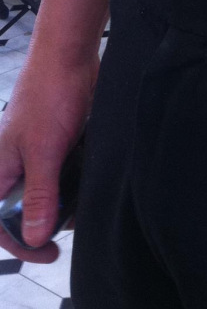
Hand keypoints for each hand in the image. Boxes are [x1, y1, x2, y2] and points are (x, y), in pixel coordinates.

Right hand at [0, 47, 97, 262]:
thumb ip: (38, 196)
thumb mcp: (44, 152)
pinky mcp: (57, 143)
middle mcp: (14, 165)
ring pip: (46, 192)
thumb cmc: (49, 95)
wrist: (70, 55)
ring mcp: (36, 154)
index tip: (48, 252)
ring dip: (64, 201)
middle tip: (73, 222)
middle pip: (24, 211)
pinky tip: (89, 177)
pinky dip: (76, 180)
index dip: (20, 243)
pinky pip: (63, 172)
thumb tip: (33, 237)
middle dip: (47, 221)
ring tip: (85, 201)